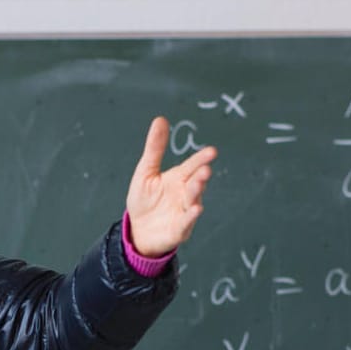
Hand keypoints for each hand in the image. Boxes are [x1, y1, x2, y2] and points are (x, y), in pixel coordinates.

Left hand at [125, 117, 216, 257]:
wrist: (138, 229)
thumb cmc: (144, 199)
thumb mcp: (146, 171)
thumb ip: (155, 148)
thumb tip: (160, 119)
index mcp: (178, 178)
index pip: (191, 166)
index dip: (201, 159)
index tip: (212, 152)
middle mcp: (184, 193)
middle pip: (195, 182)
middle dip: (201, 175)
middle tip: (205, 169)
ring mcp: (184, 211)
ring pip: (193, 200)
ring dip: (197, 191)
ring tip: (200, 181)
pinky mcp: (180, 229)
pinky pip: (186, 221)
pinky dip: (191, 216)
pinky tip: (196, 208)